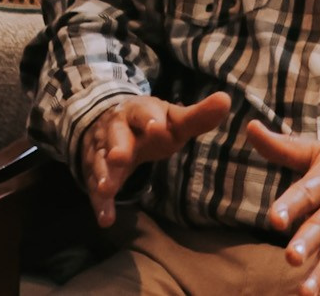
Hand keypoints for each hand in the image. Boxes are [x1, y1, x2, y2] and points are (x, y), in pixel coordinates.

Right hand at [78, 92, 231, 226]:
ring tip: (107, 188)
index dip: (150, 118)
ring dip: (103, 174)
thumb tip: (225, 100)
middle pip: (116, 136)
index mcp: (139, 111)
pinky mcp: (93, 173)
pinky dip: (100, 204)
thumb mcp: (172, 120)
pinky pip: (94, 188)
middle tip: (120, 157)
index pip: (144, 111)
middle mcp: (116, 129)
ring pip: (99, 162)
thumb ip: (197, 116)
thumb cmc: (151, 124)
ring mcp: (102, 151)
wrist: (108, 124)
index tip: (158, 127)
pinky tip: (106, 219)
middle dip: (118, 147)